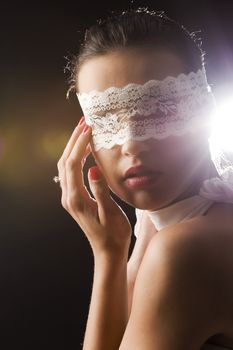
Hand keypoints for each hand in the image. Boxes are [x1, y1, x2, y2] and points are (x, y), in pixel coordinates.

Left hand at [57, 118, 131, 254]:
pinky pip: (70, 173)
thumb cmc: (113, 234)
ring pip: (65, 166)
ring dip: (72, 147)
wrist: (108, 251)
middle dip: (73, 140)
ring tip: (83, 131)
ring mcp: (70, 198)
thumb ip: (100, 191)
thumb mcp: (110, 213)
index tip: (88, 128)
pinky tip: (84, 152)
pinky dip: (75, 158)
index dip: (79, 144)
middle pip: (64, 162)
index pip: (72, 165)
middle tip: (83, 122)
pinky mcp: (74, 198)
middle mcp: (68, 197)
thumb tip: (93, 169)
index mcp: (76, 199)